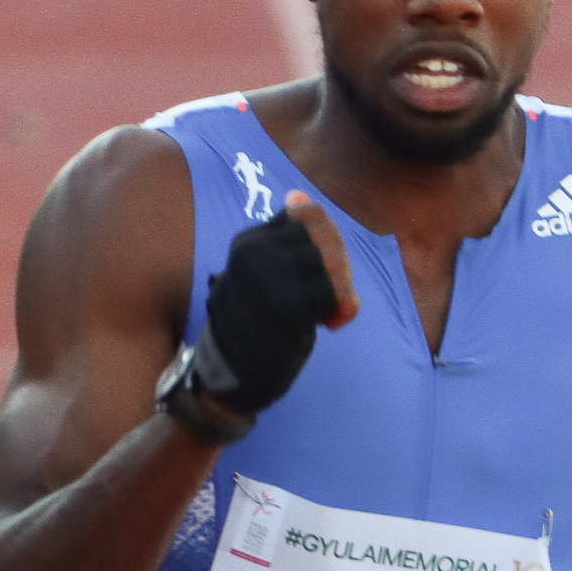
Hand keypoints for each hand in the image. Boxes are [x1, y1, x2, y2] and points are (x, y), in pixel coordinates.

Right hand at [195, 198, 357, 413]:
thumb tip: (298, 196)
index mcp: (248, 242)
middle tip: (333, 288)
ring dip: (337, 284)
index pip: (300, 219)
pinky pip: (333, 292)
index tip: (321, 268)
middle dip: (335, 261)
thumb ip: (278, 241)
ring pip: (327, 262)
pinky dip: (339, 307)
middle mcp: (256, 253)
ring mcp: (271, 278)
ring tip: (328, 306)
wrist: (231, 374)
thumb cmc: (248, 325)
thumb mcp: (256, 274)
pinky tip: (329, 322)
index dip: (322, 241)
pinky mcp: (289, 305)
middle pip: (318, 237)